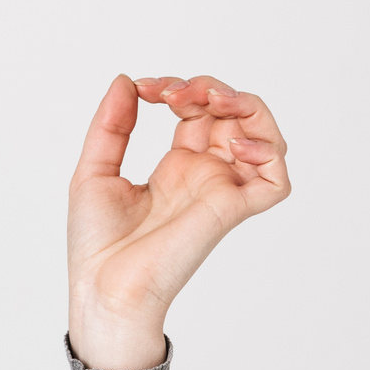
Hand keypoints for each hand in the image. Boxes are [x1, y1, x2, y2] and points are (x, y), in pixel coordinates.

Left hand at [66, 74, 290, 369]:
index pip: (199, 112)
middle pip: (234, 116)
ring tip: (209, 100)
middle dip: (209, 89)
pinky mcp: (231, 210)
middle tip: (172, 95)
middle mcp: (205, 176)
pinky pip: (275, 180)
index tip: (145, 88)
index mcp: (177, 168)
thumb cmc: (97, 245)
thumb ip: (112, 126)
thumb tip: (125, 81)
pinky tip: (231, 142)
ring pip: (265, 137)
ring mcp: (221, 191)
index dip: (180, 89)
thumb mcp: (94, 171)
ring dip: (245, 106)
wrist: (101, 287)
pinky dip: (267, 152)